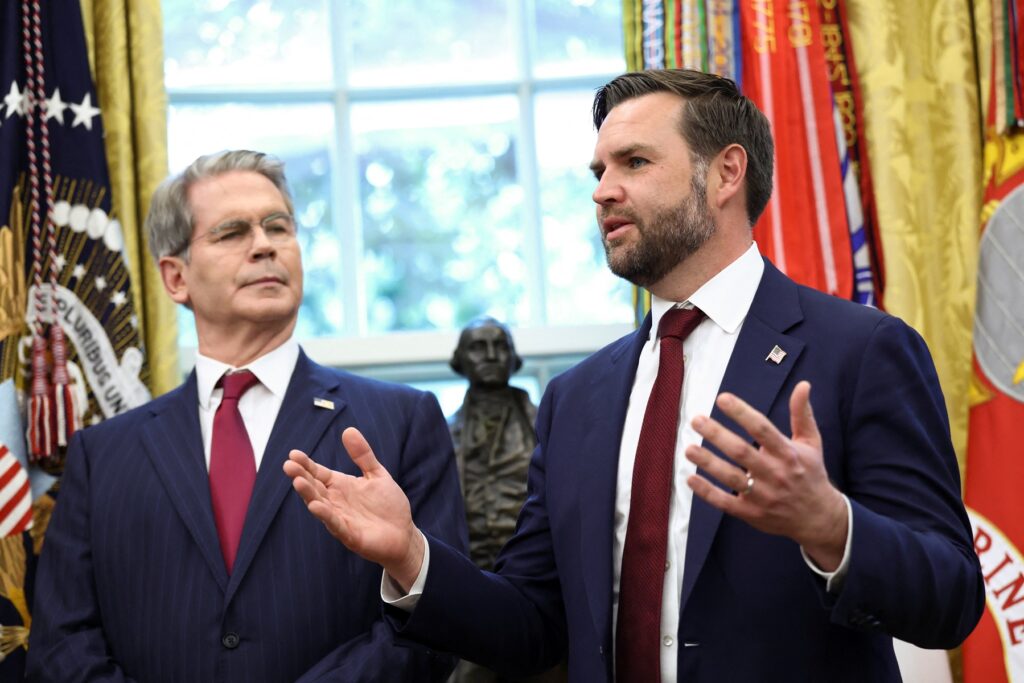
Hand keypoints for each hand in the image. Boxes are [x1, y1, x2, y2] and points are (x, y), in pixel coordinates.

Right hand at [283, 427, 424, 590]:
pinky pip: (335, 524)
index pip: (318, 473)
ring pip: (320, 505)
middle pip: (314, 487)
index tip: (293, 454)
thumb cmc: (388, 505)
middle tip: (288, 465)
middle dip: (301, 476)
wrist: (404, 533)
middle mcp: (336, 501)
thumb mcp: (376, 474)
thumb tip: (348, 430)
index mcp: (341, 486)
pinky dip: (326, 516)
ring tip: (298, 481)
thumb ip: (363, 454)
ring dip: (308, 494)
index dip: (306, 464)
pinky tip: (316, 506)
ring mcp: (341, 518)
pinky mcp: (350, 535)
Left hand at [684, 381, 847, 570]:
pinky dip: (707, 492)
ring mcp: (763, 496)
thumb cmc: (810, 474)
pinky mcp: (752, 513)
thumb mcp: (811, 443)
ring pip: (731, 477)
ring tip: (689, 448)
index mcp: (788, 453)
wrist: (818, 518)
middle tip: (696, 420)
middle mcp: (775, 474)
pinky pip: (725, 502)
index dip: (742, 413)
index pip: (762, 429)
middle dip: (717, 435)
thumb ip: (802, 414)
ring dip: (708, 462)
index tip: (722, 398)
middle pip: (742, 452)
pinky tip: (691, 478)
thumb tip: (803, 384)